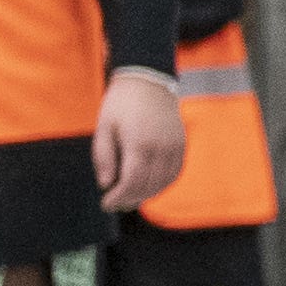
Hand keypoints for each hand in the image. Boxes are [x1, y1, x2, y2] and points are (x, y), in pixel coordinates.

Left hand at [94, 67, 186, 214]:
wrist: (148, 81)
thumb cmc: (121, 104)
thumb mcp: (104, 127)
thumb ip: (104, 157)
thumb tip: (106, 184)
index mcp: (140, 143)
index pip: (132, 182)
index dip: (119, 197)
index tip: (106, 204)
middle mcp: (162, 148)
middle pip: (148, 185)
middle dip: (130, 199)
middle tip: (115, 204)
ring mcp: (175, 146)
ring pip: (164, 182)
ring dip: (147, 194)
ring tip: (129, 198)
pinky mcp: (181, 144)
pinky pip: (175, 171)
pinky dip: (162, 183)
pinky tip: (149, 186)